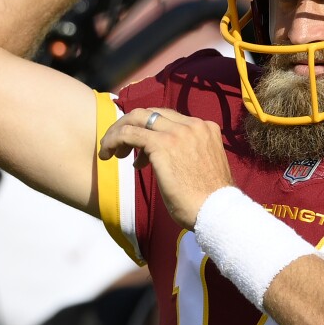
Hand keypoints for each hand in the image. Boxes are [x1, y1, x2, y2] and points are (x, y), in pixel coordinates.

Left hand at [98, 107, 233, 228]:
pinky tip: (106, 154)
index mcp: (205, 128)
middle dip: (129, 125)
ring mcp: (178, 133)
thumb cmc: (208, 200)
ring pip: (137, 118)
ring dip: (117, 132)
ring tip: (108, 151)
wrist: (217, 211)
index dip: (149, 130)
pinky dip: (113, 140)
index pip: (168, 118)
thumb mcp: (201, 167)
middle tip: (118, 145)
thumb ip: (186, 154)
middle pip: (151, 113)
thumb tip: (160, 157)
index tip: (139, 149)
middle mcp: (193, 125)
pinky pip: (129, 134)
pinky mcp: (163, 145)